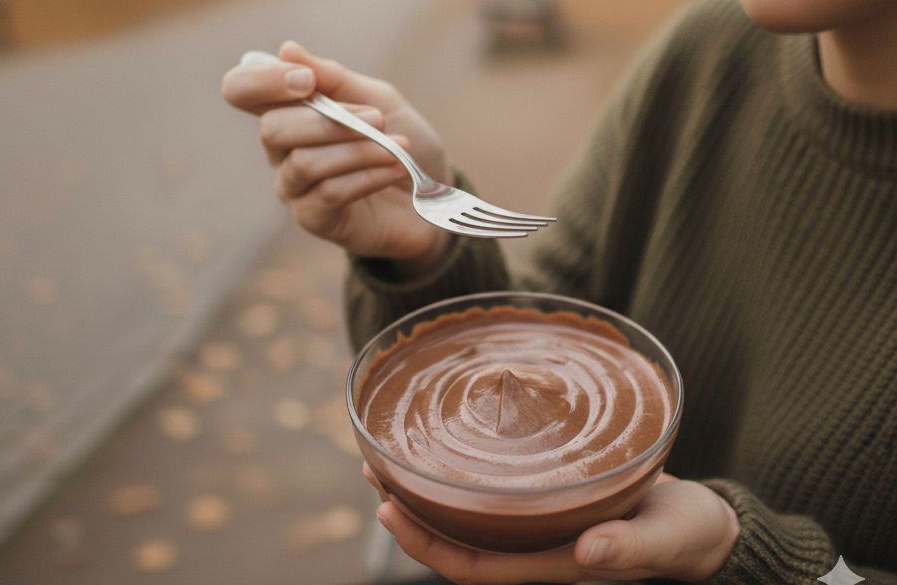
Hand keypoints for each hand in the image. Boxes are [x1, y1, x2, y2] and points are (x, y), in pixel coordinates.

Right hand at [222, 40, 452, 271]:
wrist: (435, 195)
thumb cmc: (404, 143)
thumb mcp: (377, 99)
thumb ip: (333, 78)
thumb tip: (287, 50)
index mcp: (289, 111)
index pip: (241, 90)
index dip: (262, 81)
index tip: (307, 81)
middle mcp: (282, 150)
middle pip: (272, 129)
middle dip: (329, 120)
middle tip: (378, 117)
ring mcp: (294, 188)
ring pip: (305, 163)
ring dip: (357, 149)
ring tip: (396, 147)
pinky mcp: (314, 219)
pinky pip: (330, 193)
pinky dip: (368, 176)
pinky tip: (395, 169)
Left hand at [363, 464, 739, 583]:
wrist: (702, 525)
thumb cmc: (687, 532)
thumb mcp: (667, 536)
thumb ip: (631, 546)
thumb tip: (589, 557)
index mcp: (553, 562)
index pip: (474, 567)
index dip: (426, 546)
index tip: (390, 508)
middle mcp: (534, 547)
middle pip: (455, 540)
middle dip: (409, 511)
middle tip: (371, 466)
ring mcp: (537, 525)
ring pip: (466, 516)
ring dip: (425, 489)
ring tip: (388, 454)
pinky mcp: (546, 500)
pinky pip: (488, 493)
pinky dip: (458, 472)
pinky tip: (447, 442)